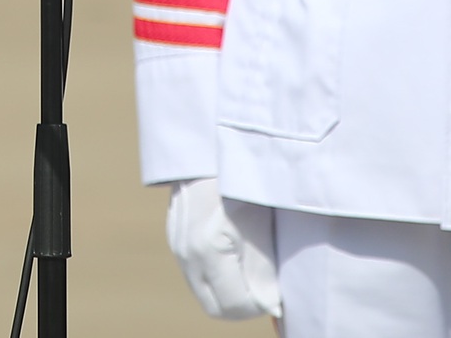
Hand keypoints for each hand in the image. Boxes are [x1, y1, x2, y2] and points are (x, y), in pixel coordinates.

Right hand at [165, 177, 281, 320]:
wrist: (212, 142)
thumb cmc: (243, 180)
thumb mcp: (262, 226)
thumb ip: (264, 273)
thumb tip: (271, 307)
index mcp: (207, 248)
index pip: (232, 306)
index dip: (258, 306)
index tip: (276, 294)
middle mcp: (185, 251)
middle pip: (214, 305)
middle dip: (242, 304)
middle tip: (265, 288)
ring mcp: (176, 243)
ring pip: (203, 290)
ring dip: (228, 290)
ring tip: (251, 268)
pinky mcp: (175, 235)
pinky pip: (195, 271)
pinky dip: (216, 274)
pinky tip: (234, 254)